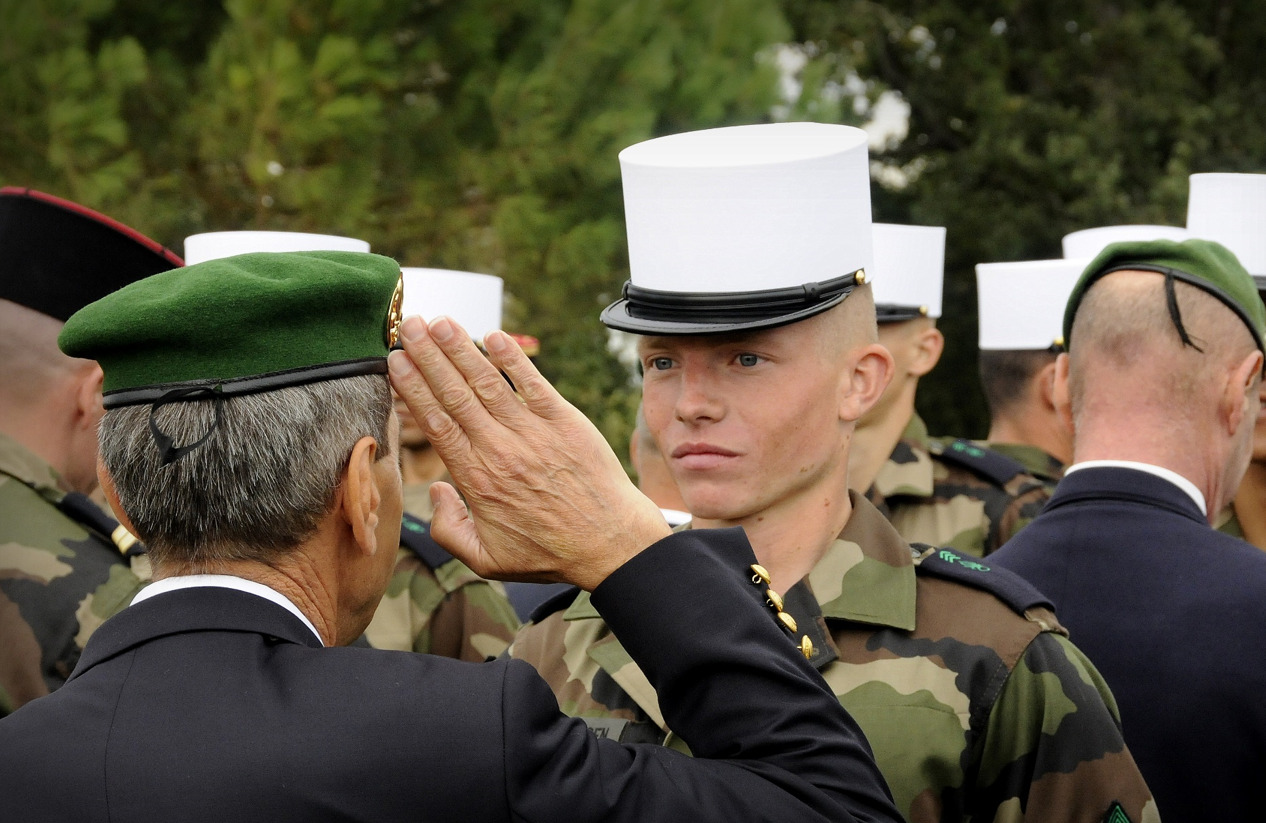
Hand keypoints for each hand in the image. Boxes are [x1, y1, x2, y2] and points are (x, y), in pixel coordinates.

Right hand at [388, 315, 670, 589]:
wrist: (610, 544)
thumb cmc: (549, 554)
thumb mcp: (487, 559)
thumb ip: (449, 529)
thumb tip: (436, 491)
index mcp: (476, 479)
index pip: (436, 423)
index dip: (413, 388)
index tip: (395, 361)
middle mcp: (500, 450)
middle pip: (456, 395)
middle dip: (429, 357)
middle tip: (410, 326)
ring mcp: (534, 433)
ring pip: (489, 383)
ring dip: (463, 349)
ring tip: (441, 322)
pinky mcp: (565, 421)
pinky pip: (534, 384)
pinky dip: (514, 359)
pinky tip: (495, 336)